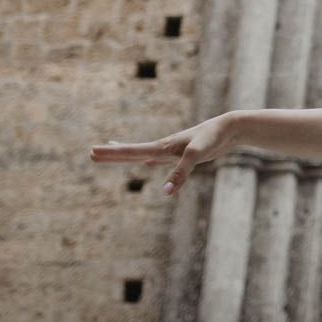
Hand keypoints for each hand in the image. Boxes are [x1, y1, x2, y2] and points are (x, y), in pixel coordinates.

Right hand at [89, 112, 234, 196]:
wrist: (230, 128)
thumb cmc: (213, 138)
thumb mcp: (196, 156)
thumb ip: (180, 174)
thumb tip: (165, 193)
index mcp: (162, 147)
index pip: (131, 151)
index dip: (111, 153)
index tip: (91, 152)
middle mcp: (164, 147)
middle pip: (132, 151)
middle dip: (112, 153)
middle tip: (91, 153)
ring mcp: (172, 150)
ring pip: (144, 153)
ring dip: (127, 153)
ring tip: (113, 149)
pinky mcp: (183, 154)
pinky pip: (159, 158)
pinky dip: (148, 159)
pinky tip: (148, 161)